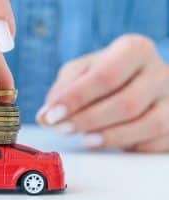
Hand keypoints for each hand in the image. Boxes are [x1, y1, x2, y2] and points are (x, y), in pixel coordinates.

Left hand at [37, 34, 168, 152]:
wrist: (140, 79)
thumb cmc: (106, 74)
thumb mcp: (81, 71)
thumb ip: (62, 89)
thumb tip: (45, 116)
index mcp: (134, 50)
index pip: (105, 76)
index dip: (76, 98)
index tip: (52, 115)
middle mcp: (159, 71)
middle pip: (126, 102)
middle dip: (88, 120)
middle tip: (62, 129)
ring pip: (147, 124)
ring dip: (109, 137)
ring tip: (84, 139)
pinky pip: (156, 142)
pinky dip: (129, 146)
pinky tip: (109, 143)